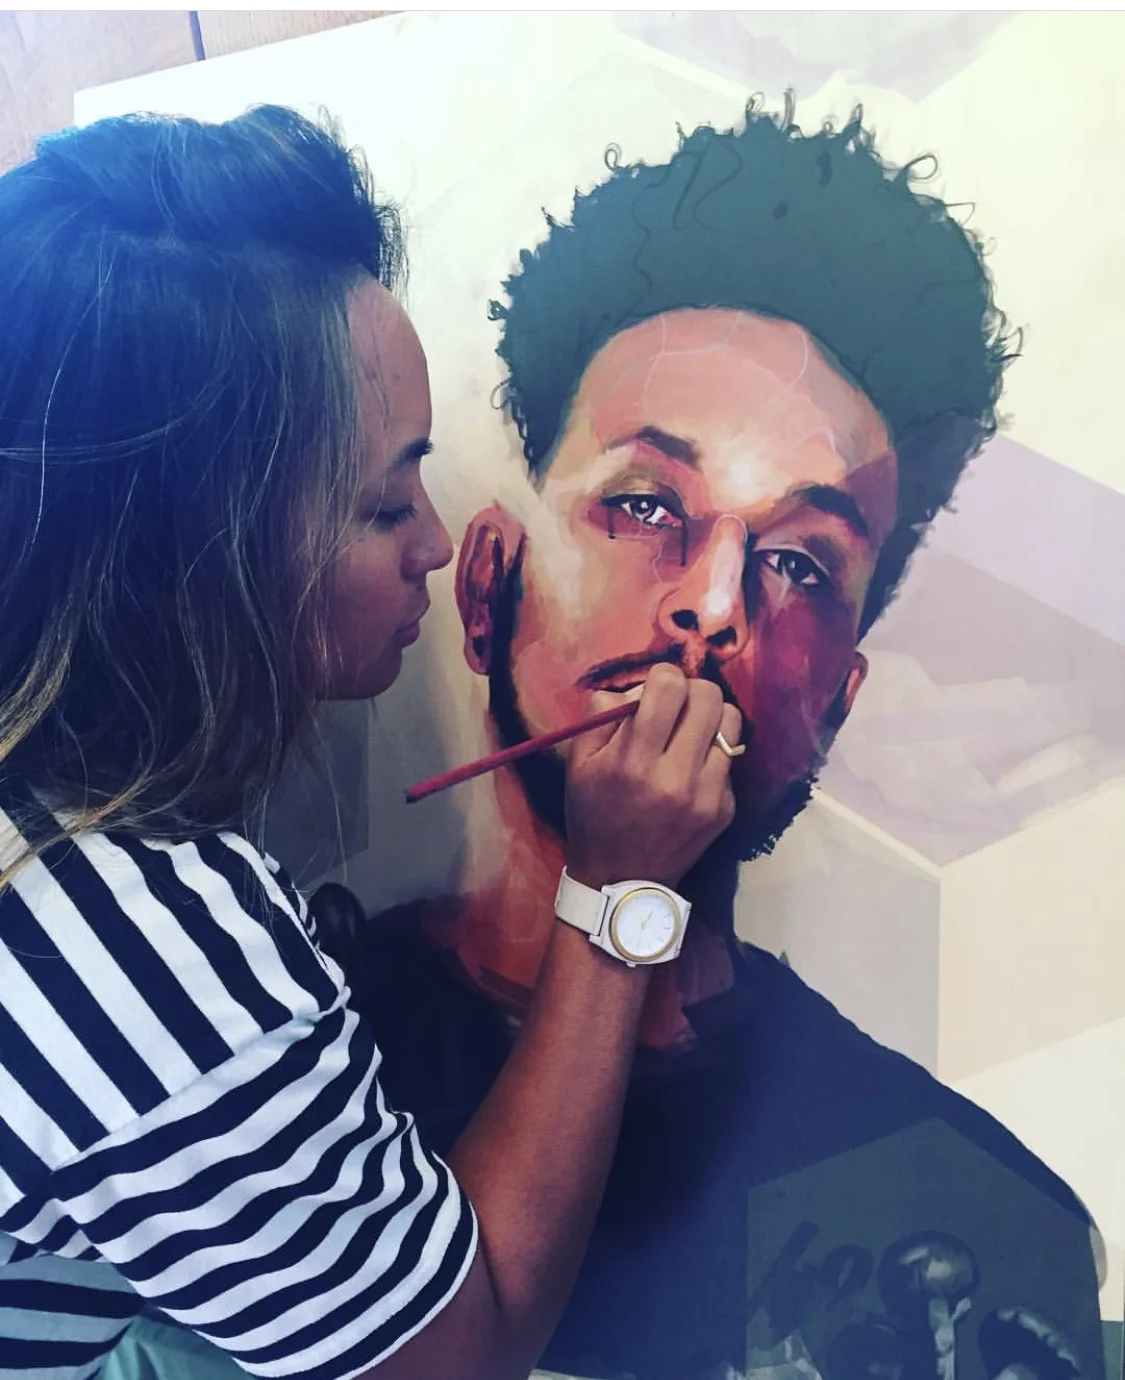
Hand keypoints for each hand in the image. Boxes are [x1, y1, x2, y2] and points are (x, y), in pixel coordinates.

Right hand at [563, 664, 740, 889]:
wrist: (620, 880)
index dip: (663, 677)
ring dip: (710, 717)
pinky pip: (730, 758)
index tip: (656, 689)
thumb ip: (604, 713)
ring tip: (689, 732)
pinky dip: (712, 755)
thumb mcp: (578, 762)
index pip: (669, 687)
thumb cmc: (593, 814)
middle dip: (690, 691)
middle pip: (708, 696)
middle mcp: (675, 777)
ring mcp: (707, 795)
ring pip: (731, 721)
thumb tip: (644, 686)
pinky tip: (691, 771)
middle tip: (676, 706)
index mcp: (633, 761)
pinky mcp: (725, 809)